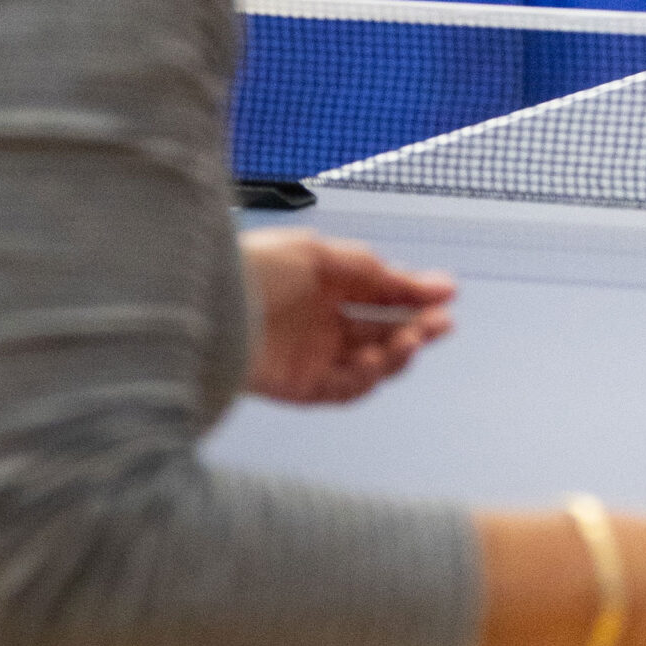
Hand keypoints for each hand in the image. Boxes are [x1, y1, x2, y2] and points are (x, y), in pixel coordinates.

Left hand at [241, 226, 455, 403]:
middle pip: (382, 332)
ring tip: (412, 340)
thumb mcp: (322, 256)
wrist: (198, 306)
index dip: (414, 297)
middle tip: (441, 325)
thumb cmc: (251, 269)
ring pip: (370, 363)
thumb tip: (441, 285)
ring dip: (398, 354)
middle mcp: (318, 322)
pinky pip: (344, 389)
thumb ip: (381, 274)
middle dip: (416, 328)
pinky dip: (367, 378)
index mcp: (323, 285)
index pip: (380, 295)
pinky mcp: (296, 386)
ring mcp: (308, 356)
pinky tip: (377, 359)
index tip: (448, 296)